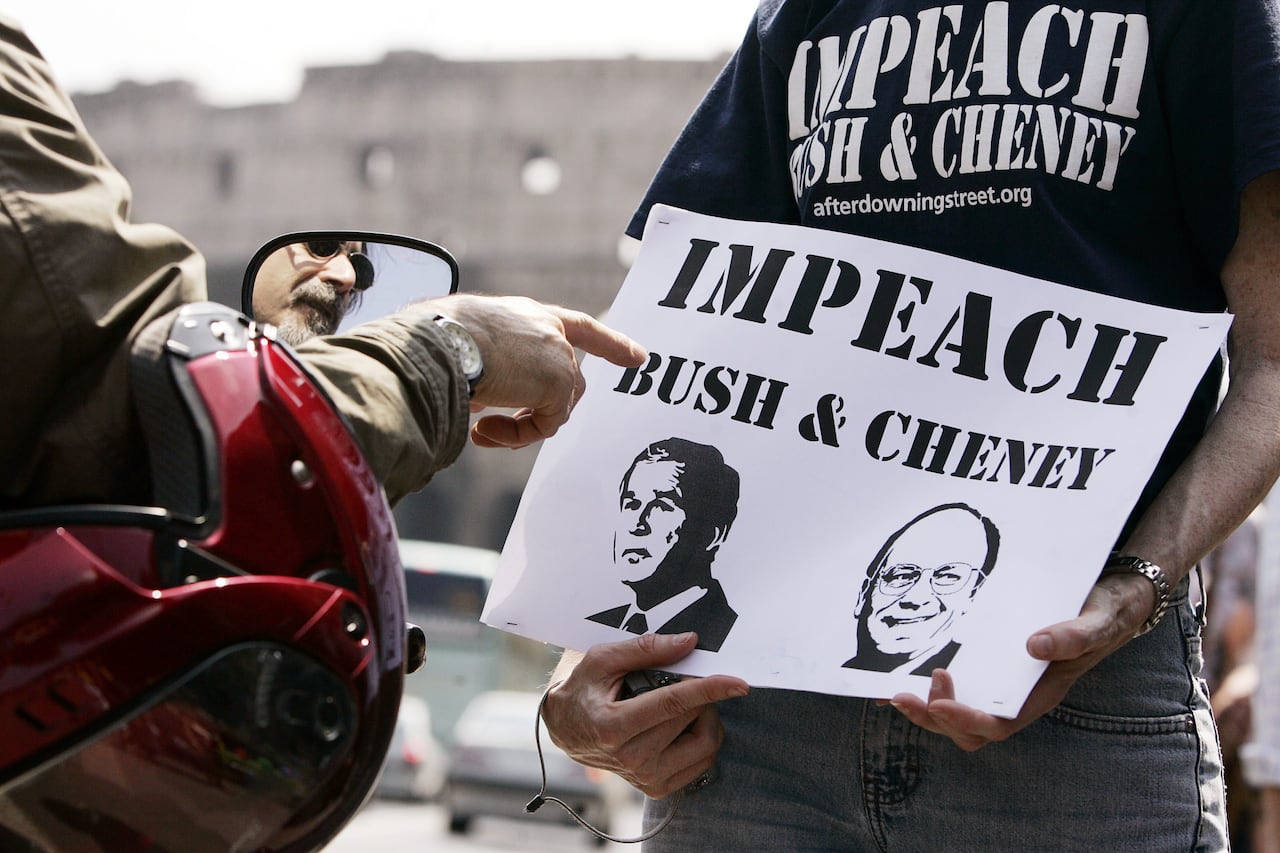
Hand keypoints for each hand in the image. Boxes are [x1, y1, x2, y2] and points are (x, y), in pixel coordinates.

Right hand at [416, 294, 645, 447]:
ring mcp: (558, 356)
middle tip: (494, 431)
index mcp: (526, 315)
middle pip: (569, 381)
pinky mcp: (559, 383)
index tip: (639, 357)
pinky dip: (518, 435)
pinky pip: (546, 425)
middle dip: (544, 412)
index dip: (610, 343)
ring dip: (521, 427)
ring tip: (483, 429)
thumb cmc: (436, 339)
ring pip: (558, 407)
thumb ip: (489, 369)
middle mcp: (548, 330)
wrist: (439, 341)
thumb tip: (485, 400)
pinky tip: (486, 430)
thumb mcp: (466, 347)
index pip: (578, 326)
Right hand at [541, 633, 748, 798]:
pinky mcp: (656, 787)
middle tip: (684, 679)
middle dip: (700, 694)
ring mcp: (644, 777)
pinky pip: (702, 762)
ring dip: (705, 718)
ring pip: (704, 744)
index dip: (709, 689)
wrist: (566, 728)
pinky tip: (683, 725)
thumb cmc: (583, 689)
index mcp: (613, 726)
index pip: (673, 704)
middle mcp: (630, 758)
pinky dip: (701, 738)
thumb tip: (689, 643)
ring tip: (686, 704)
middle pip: (691, 719)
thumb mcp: (603, 659)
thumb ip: (646, 649)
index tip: (739, 682)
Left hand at [889, 573, 1153, 750]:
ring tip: (896, 691)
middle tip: (905, 694)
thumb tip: (1035, 645)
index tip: (940, 705)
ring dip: (923, 708)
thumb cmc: (1101, 616)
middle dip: (933, 718)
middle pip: (968, 729)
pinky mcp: (983, 664)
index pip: (998, 724)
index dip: (967, 720)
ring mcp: (995, 682)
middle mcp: (1012, 695)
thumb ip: (1074, 636)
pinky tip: (892, 680)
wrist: (1104, 602)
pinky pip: (950, 685)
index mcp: (1038, 696)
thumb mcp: (1096, 623)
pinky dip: (920, 686)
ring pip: (954, 713)